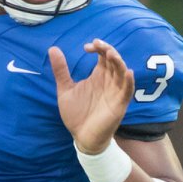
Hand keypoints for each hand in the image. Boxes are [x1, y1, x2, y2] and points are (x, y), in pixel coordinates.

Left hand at [50, 40, 133, 155]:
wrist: (81, 137)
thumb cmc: (76, 114)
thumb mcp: (65, 89)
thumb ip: (61, 70)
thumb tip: (53, 49)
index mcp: (98, 76)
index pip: (103, 55)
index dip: (98, 47)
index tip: (86, 47)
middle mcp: (109, 81)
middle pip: (114, 60)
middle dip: (108, 50)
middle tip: (98, 44)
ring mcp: (115, 92)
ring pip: (122, 73)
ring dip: (119, 62)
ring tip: (111, 54)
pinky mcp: (119, 105)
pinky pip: (127, 91)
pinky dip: (129, 82)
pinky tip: (127, 72)